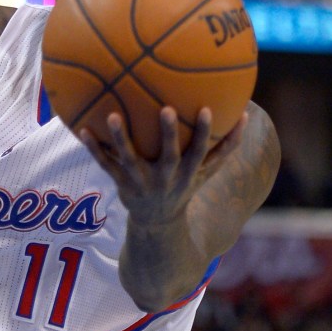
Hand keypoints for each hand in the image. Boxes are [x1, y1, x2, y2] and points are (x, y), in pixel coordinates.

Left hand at [79, 106, 247, 225]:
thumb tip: (247, 114)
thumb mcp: (207, 172)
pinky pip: (106, 164)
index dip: (205, 133)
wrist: (157, 222)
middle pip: (168, 155)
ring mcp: (142, 181)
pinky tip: (83, 129)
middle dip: (169, 133)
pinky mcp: (121, 182)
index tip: (208, 110)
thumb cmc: (185, 186)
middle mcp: (165, 177)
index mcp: (187, 172)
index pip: (201, 152)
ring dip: (121, 138)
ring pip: (130, 158)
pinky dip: (95, 149)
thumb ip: (227, 146)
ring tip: (112, 115)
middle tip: (166, 108)